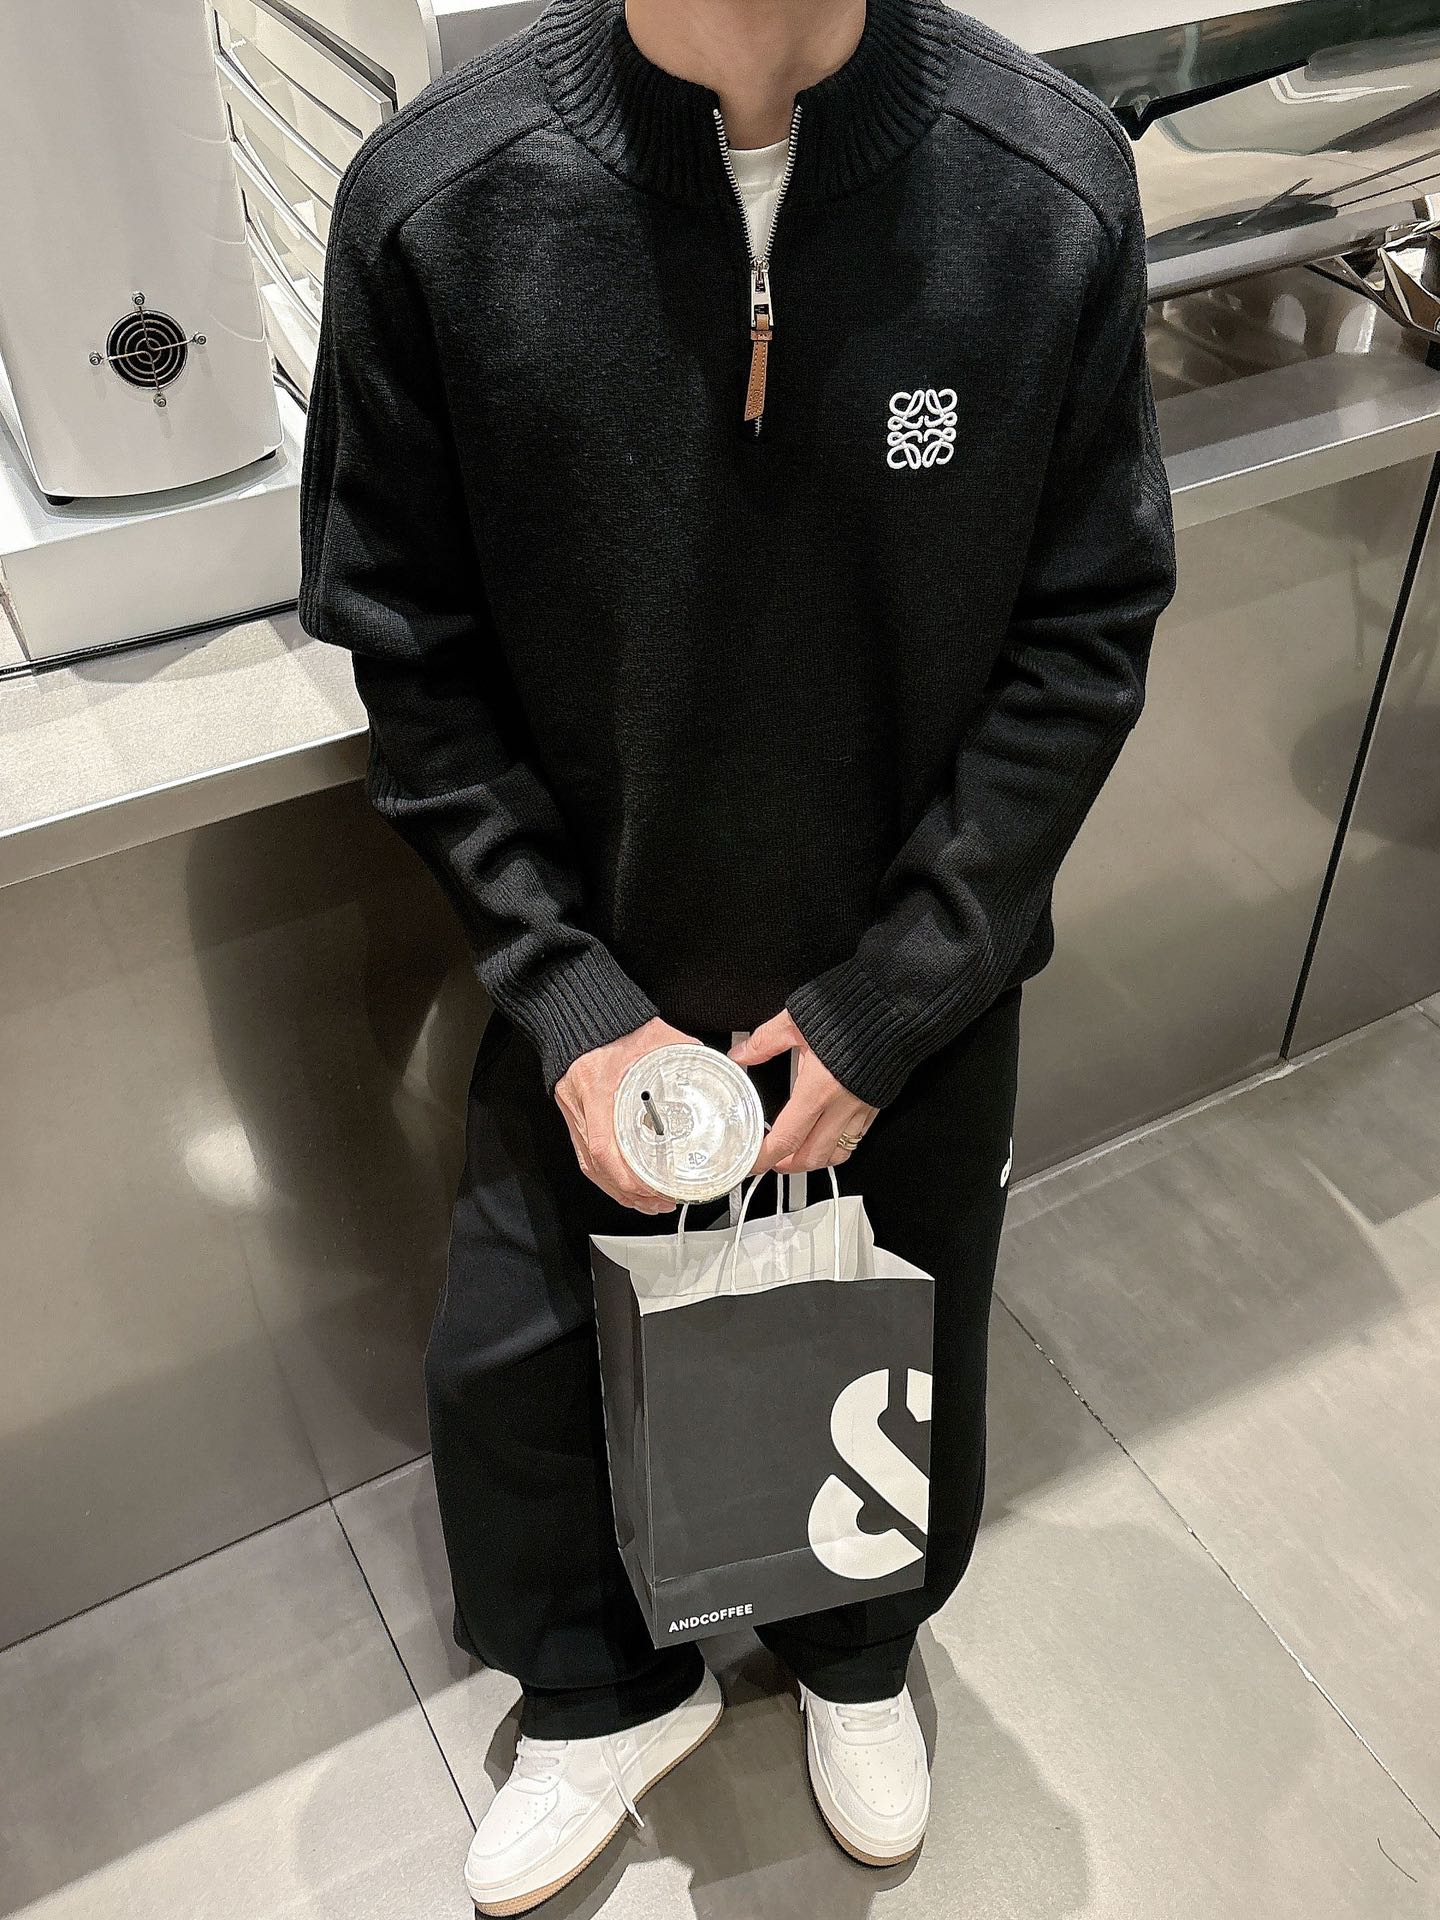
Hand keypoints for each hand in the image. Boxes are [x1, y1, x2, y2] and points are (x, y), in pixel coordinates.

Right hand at [554, 1016, 699, 1213]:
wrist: (579, 1014)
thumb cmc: (613, 1024)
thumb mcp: (654, 1036)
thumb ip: (685, 1053)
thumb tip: (717, 1067)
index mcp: (598, 1085)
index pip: (604, 1145)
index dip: (625, 1176)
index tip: (651, 1188)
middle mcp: (581, 1104)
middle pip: (597, 1166)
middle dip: (629, 1192)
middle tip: (659, 1202)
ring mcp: (574, 1112)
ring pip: (590, 1165)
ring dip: (618, 1189)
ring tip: (647, 1202)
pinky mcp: (575, 1115)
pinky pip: (586, 1154)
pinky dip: (606, 1175)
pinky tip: (624, 1185)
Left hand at [729, 1012, 877, 1176]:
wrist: (896, 1006)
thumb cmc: (852, 1011)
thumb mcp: (795, 1022)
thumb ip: (765, 1042)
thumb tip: (743, 1053)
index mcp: (818, 1088)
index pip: (787, 1138)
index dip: (766, 1158)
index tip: (753, 1162)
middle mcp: (842, 1105)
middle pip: (812, 1156)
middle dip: (788, 1166)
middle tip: (771, 1161)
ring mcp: (862, 1107)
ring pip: (838, 1153)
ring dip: (815, 1160)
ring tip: (798, 1153)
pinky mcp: (876, 1102)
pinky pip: (857, 1137)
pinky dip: (839, 1145)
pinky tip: (828, 1134)